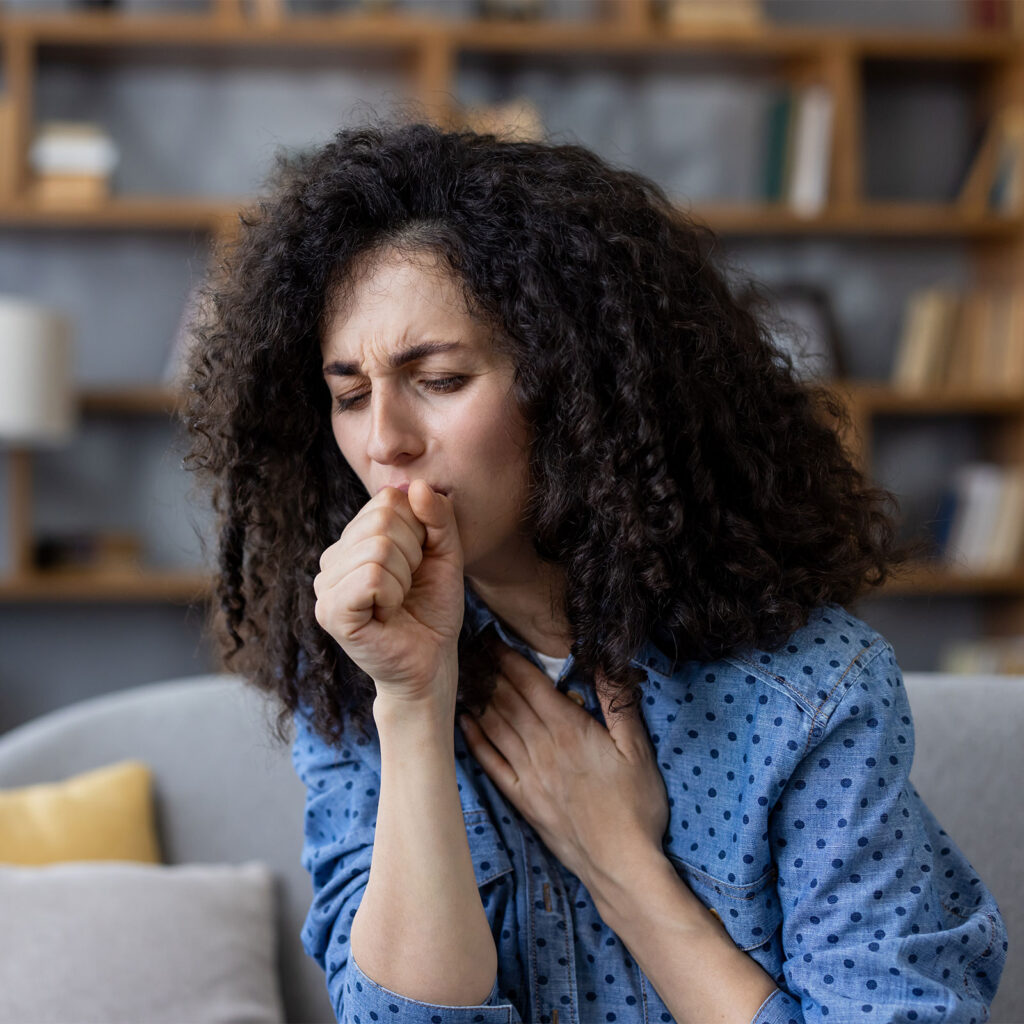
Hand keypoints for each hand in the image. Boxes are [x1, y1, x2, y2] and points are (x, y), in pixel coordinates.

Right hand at [313, 480, 463, 705]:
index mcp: (354, 539)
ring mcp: (325, 585)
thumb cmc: (433, 609)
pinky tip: (388, 613)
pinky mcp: (330, 612)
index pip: (388, 499)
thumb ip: (437, 516)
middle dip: (413, 554)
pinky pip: (371, 577)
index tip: (419, 563)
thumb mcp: (446, 552)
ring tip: (399, 601)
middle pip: (382, 519)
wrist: (431, 661)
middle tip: (409, 586)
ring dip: (405, 578)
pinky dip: (393, 594)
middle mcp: (332, 558)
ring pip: (378, 548)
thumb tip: (416, 486)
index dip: (419, 530)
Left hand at [459, 645, 669, 890]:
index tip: (493, 638)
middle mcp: (541, 747)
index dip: (509, 658)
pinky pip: (491, 763)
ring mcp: (527, 774)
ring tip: (466, 676)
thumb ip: (618, 703)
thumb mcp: (639, 749)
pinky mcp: (522, 799)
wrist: (621, 865)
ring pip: (496, 726)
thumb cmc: (636, 805)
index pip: (530, 684)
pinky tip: (465, 723)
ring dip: (479, 699)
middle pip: (507, 700)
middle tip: (473, 648)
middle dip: (490, 671)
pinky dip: (475, 740)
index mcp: (568, 729)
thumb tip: (605, 662)